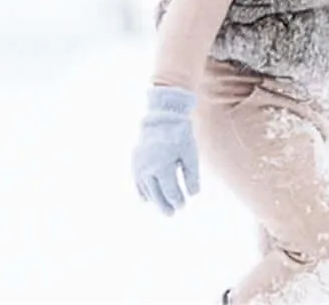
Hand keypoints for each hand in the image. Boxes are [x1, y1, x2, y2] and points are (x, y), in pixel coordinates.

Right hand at [132, 85, 199, 214]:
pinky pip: (137, 182)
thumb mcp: (190, 152)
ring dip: (154, 199)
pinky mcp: (134, 161)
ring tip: (163, 207)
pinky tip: (148, 197)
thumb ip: (192, 174)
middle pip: (156, 194)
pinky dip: (143, 191)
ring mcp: (138, 165)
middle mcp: (147, 169)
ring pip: (145, 190)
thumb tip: (194, 194)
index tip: (183, 205)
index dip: (177, 200)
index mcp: (161, 167)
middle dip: (165, 205)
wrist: (161, 115)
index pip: (170, 191)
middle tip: (172, 213)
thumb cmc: (179, 134)